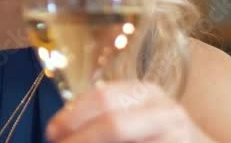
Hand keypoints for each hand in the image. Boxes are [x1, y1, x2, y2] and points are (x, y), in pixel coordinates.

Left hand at [45, 81, 212, 142]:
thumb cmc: (156, 135)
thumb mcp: (133, 116)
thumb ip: (103, 117)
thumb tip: (59, 131)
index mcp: (144, 92)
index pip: (101, 98)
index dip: (71, 118)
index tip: (52, 133)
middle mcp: (164, 110)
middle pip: (112, 124)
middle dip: (79, 140)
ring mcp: (178, 135)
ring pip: (123, 140)